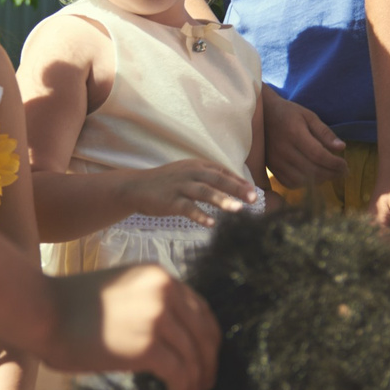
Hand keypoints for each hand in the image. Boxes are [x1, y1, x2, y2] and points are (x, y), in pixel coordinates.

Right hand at [47, 263, 219, 389]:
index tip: (206, 358)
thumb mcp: (120, 291)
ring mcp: (157, 317)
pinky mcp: (147, 345)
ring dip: (196, 382)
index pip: (200, 310)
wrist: (43, 312)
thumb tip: (169, 339)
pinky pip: (178, 373)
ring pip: (193, 356)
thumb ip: (149, 305)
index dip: (207, 338)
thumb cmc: (70, 306)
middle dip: (208, 363)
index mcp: (159, 276)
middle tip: (206, 384)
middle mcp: (164, 291)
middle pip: (204, 333)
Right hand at [119, 161, 255, 227]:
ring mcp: (180, 186)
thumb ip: (208, 178)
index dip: (238, 181)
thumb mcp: (187, 174)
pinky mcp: (170, 201)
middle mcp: (190, 173)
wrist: (135, 187)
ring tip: (237, 209)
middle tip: (252, 198)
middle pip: (217, 179)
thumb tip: (234, 187)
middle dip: (236, 188)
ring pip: (204, 192)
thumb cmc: (166, 183)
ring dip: (222, 200)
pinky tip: (211, 223)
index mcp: (196, 166)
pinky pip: (187, 208)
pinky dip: (200, 215)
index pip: (222, 172)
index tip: (253, 191)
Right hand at [261, 91, 346, 190]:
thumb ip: (324, 132)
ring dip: (319, 180)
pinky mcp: (271, 168)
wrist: (260, 115)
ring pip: (302, 180)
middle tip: (343, 172)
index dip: (334, 163)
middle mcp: (283, 150)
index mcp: (294, 133)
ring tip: (329, 174)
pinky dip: (304, 185)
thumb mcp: (308, 116)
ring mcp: (275, 161)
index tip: (345, 165)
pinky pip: (290, 183)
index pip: (318, 155)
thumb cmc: (288, 113)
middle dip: (331, 174)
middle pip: (311, 170)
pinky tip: (313, 178)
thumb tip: (342, 148)